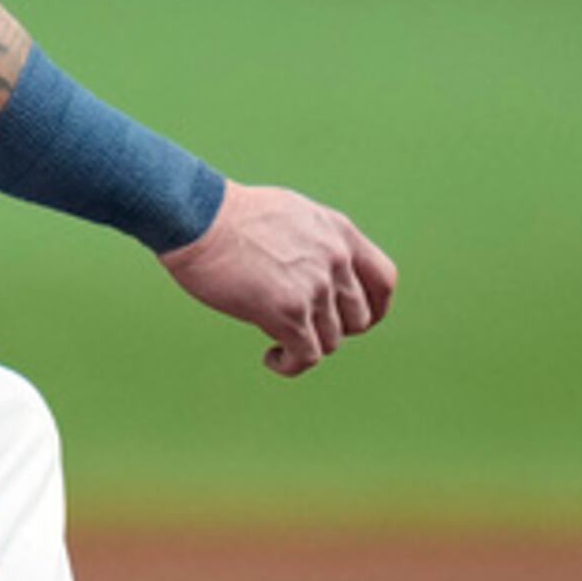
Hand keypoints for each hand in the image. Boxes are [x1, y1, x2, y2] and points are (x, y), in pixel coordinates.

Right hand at [159, 180, 396, 376]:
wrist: (198, 216)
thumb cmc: (229, 216)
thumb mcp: (292, 216)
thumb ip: (317, 243)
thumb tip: (319, 274)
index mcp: (340, 233)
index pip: (384, 281)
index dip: (374, 308)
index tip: (352, 322)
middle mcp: (336, 259)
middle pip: (358, 319)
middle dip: (332, 331)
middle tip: (301, 329)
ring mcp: (314, 286)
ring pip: (331, 341)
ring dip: (305, 347)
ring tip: (277, 342)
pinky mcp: (288, 311)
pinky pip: (307, 356)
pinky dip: (292, 365)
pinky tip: (272, 358)